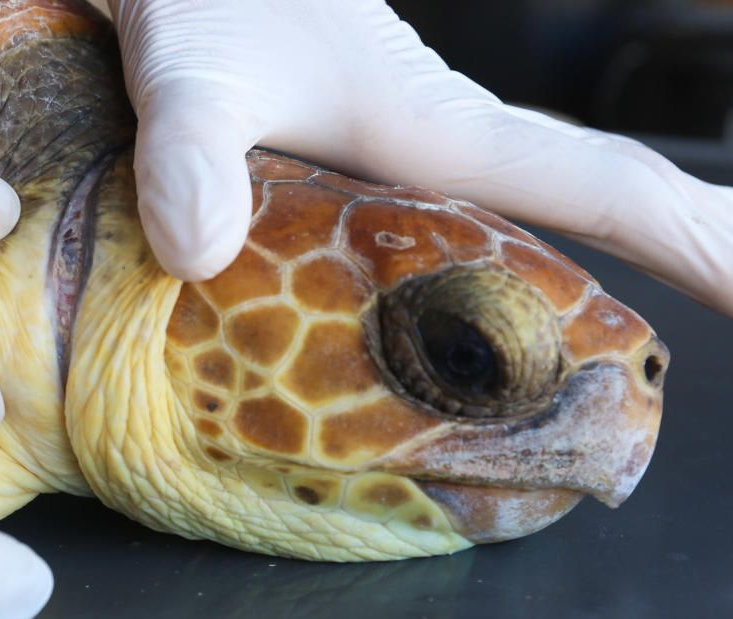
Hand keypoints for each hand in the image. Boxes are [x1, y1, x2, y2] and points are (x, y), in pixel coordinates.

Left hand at [109, 0, 732, 315]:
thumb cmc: (199, 3)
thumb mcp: (194, 78)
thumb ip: (195, 155)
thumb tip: (199, 251)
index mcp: (440, 130)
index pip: (603, 187)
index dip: (701, 240)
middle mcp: (447, 145)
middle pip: (597, 202)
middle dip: (690, 252)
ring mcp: (416, 151)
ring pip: (538, 213)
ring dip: (610, 260)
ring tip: (648, 328)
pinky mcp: (375, 159)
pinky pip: (464, 219)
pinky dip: (513, 258)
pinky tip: (490, 299)